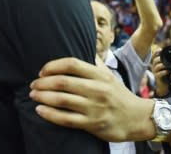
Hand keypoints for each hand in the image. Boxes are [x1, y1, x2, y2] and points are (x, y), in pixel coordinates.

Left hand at [29, 57, 154, 141]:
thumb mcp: (109, 76)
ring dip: (43, 97)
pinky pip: (65, 119)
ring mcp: (94, 107)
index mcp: (100, 75)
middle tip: (33, 84)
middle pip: (63, 82)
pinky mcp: (92, 124)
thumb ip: (95, 63)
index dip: (53, 66)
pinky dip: (49, 114)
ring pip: (62, 100)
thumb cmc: (118, 95)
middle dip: (43, 82)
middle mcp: (97, 89)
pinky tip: (39, 110)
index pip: (72, 64)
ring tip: (33, 95)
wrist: (137, 118)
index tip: (42, 71)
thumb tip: (82, 47)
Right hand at [152, 50, 170, 96]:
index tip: (161, 49)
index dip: (156, 51)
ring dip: (163, 65)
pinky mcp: (157, 77)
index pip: (154, 55)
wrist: (163, 84)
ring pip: (157, 66)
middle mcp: (154, 66)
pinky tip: (168, 71)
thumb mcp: (167, 65)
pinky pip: (159, 73)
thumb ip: (168, 60)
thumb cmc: (166, 73)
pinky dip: (164, 72)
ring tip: (168, 65)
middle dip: (160, 58)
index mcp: (156, 62)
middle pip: (155, 60)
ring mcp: (155, 72)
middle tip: (166, 58)